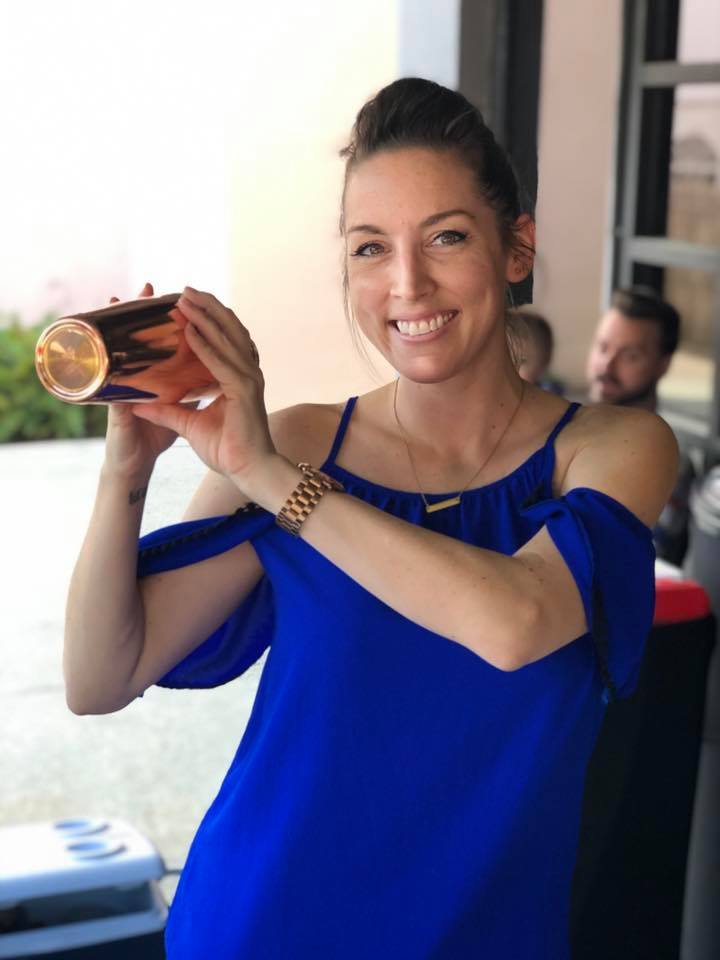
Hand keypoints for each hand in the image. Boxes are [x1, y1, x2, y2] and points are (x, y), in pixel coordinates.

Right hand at [103, 283, 179, 478]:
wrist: (133, 469)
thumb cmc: (149, 441)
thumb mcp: (175, 413)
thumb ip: (185, 394)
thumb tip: (204, 379)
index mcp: (151, 382)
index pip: (157, 346)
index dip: (161, 324)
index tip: (170, 299)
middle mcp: (133, 382)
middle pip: (134, 341)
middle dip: (139, 313)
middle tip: (144, 287)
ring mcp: (120, 393)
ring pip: (117, 352)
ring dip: (118, 326)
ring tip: (119, 300)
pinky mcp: (114, 409)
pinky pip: (112, 383)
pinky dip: (116, 364)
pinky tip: (112, 344)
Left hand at [130, 287, 275, 494]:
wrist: (248, 471)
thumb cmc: (228, 451)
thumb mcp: (189, 425)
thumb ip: (169, 411)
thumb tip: (140, 404)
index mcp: (238, 378)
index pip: (224, 340)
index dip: (208, 319)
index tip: (187, 303)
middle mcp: (247, 373)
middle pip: (229, 330)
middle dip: (208, 307)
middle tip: (185, 289)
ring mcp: (248, 380)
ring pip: (227, 338)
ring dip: (205, 316)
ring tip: (186, 298)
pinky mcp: (244, 391)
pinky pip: (221, 361)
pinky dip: (205, 344)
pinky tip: (189, 330)